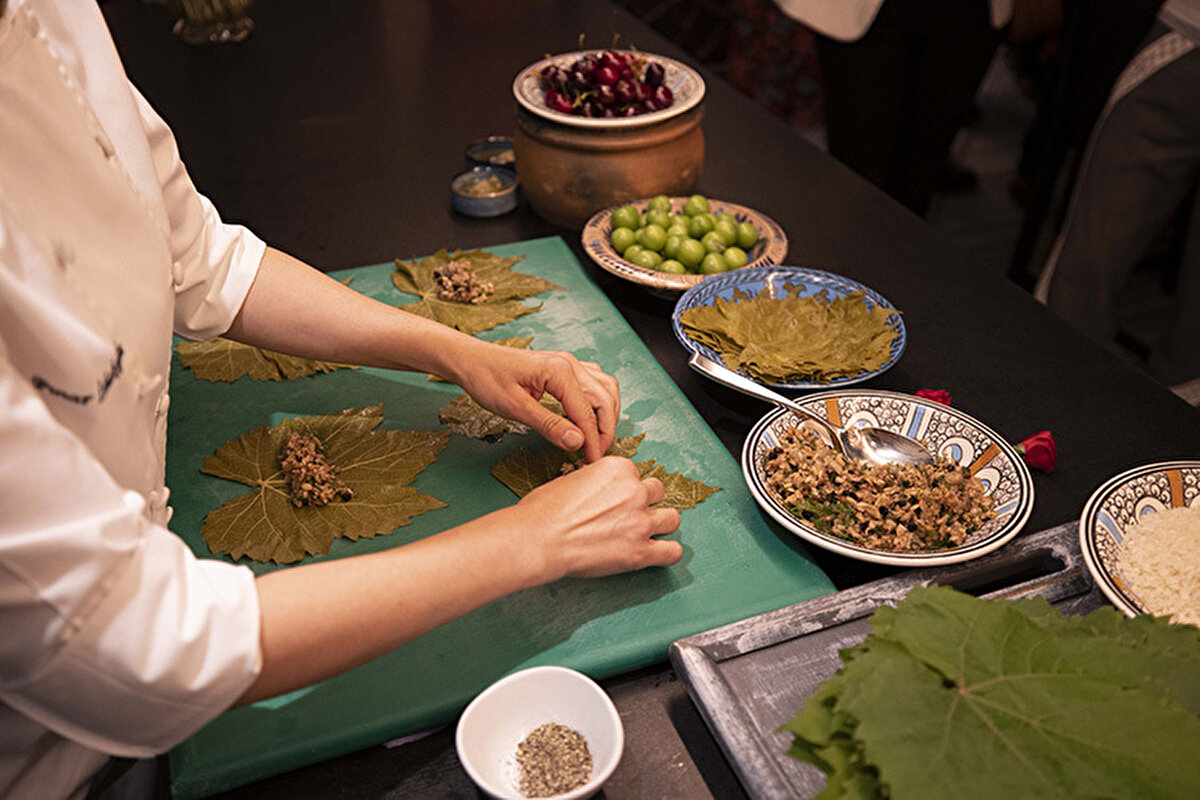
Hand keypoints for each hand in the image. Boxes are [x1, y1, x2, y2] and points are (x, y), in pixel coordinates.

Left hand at [454, 344, 619, 461]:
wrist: (471, 360)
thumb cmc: (487, 379)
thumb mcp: (515, 407)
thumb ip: (548, 425)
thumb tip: (578, 442)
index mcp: (560, 371)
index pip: (587, 412)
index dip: (594, 441)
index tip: (592, 463)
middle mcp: (570, 364)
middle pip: (605, 399)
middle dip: (606, 430)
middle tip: (596, 455)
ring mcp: (569, 363)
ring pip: (605, 388)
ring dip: (607, 415)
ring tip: (597, 439)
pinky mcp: (563, 368)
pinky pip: (593, 383)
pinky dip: (598, 402)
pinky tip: (588, 418)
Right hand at [516, 456, 681, 579]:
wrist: (538, 539)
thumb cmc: (543, 510)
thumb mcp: (570, 479)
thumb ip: (596, 482)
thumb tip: (601, 493)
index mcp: (617, 469)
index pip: (635, 475)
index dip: (624, 489)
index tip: (615, 500)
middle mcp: (634, 491)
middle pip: (657, 492)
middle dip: (645, 503)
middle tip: (628, 516)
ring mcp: (640, 522)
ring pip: (672, 519)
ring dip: (660, 525)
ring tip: (646, 533)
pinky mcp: (640, 552)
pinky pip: (672, 551)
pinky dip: (667, 553)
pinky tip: (657, 553)